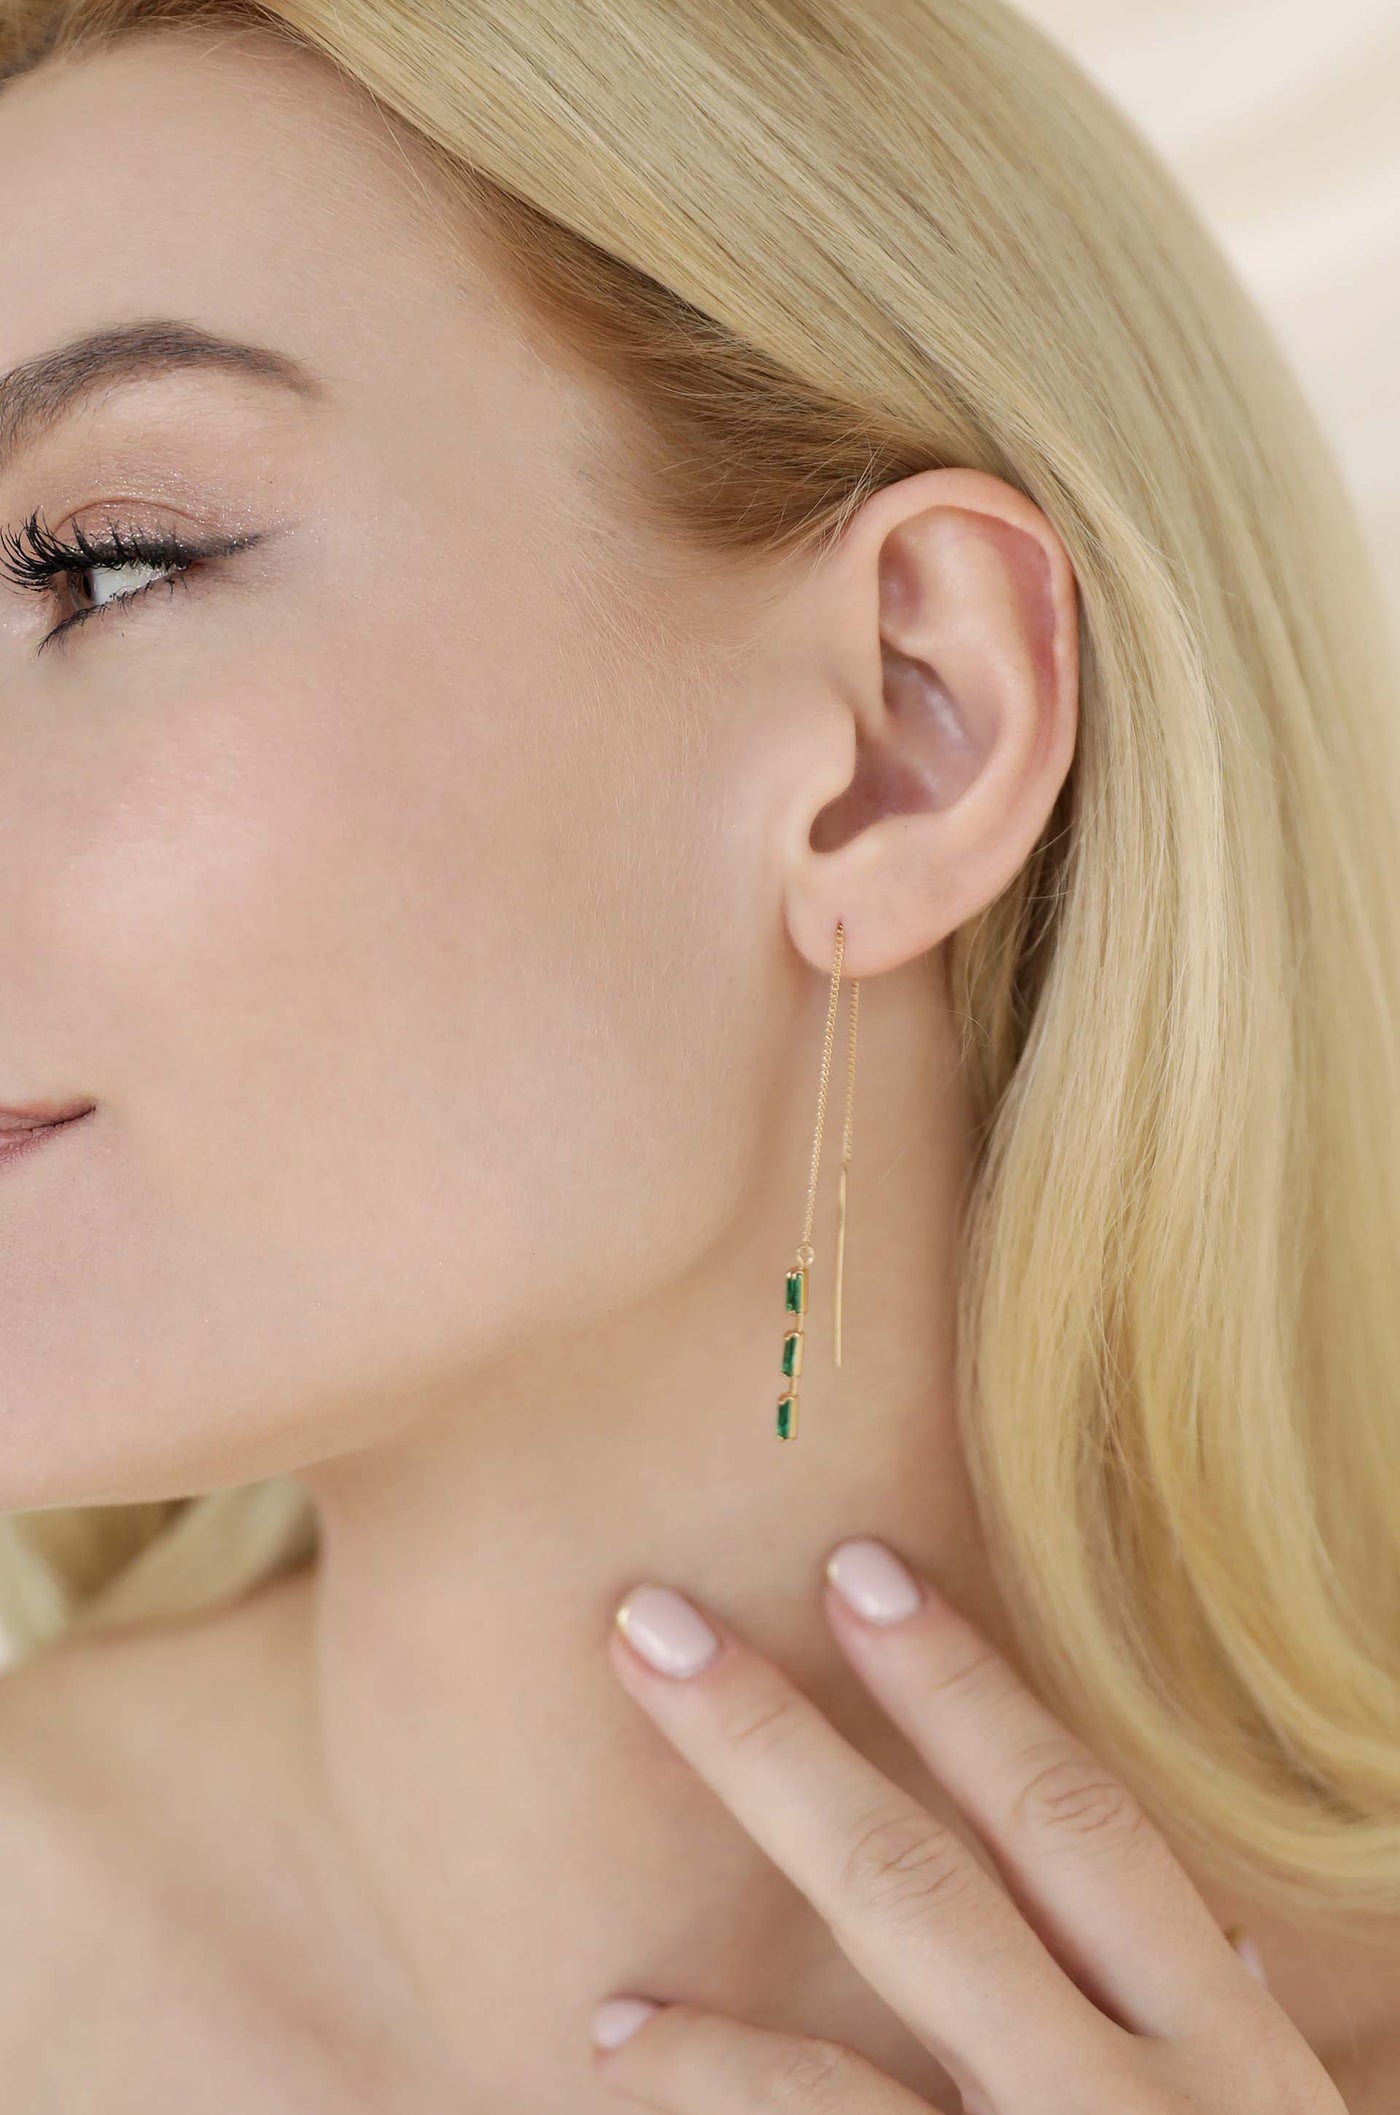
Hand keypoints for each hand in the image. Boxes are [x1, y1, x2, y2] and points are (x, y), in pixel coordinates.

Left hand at [590, 1536, 1344, 2113]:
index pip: (1073, 1822)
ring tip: (604, 2012)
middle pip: (925, 1899)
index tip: (856, 1570)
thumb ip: (1243, 2036)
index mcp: (1229, 2053)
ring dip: (710, 2053)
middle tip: (648, 1633)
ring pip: (844, 2107)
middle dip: (776, 1755)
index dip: (962, 1688)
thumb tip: (1222, 1930)